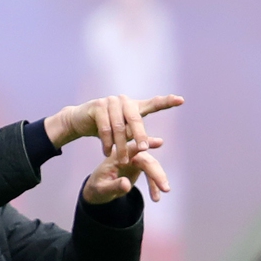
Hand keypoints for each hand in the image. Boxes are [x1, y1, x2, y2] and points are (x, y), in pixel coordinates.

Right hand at [45, 93, 183, 163]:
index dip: (167, 102)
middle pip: (136, 119)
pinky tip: (107, 153)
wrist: (79, 120)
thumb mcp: (122, 133)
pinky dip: (107, 143)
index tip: (181, 100)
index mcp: (134, 106)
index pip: (153, 103)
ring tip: (122, 160)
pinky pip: (105, 128)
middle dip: (140, 136)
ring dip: (120, 146)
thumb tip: (157, 143)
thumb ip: (136, 136)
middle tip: (143, 150)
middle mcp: (125, 101)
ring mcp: (110, 102)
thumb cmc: (105, 128)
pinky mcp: (97, 107)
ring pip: (119, 127)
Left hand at [82, 136, 169, 204]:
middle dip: (157, 173)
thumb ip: (113, 186)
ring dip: (158, 179)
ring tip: (163, 193)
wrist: (97, 189)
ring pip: (151, 166)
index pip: (133, 148)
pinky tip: (156, 197)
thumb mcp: (102, 189)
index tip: (159, 142)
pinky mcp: (139, 167)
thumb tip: (126, 185)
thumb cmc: (97, 187)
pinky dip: (154, 185)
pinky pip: (150, 174)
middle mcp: (128, 154)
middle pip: (146, 160)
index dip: (147, 143)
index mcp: (118, 155)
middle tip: (165, 187)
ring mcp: (135, 160)